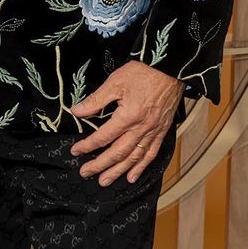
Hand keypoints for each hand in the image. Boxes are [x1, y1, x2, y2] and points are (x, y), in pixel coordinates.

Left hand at [69, 61, 183, 185]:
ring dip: (118, 171)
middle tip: (86, 173)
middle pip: (118, 153)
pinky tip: (132, 176)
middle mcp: (141, 128)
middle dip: (100, 165)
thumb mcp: (115, 82)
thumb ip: (96, 100)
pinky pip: (151, 153)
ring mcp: (153, 131)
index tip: (76, 151)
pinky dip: (141, 167)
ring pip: (134, 157)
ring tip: (105, 181)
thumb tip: (77, 112)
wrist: (171, 67)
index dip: (87, 146)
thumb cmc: (143, 72)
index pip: (103, 137)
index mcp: (128, 116)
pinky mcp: (162, 130)